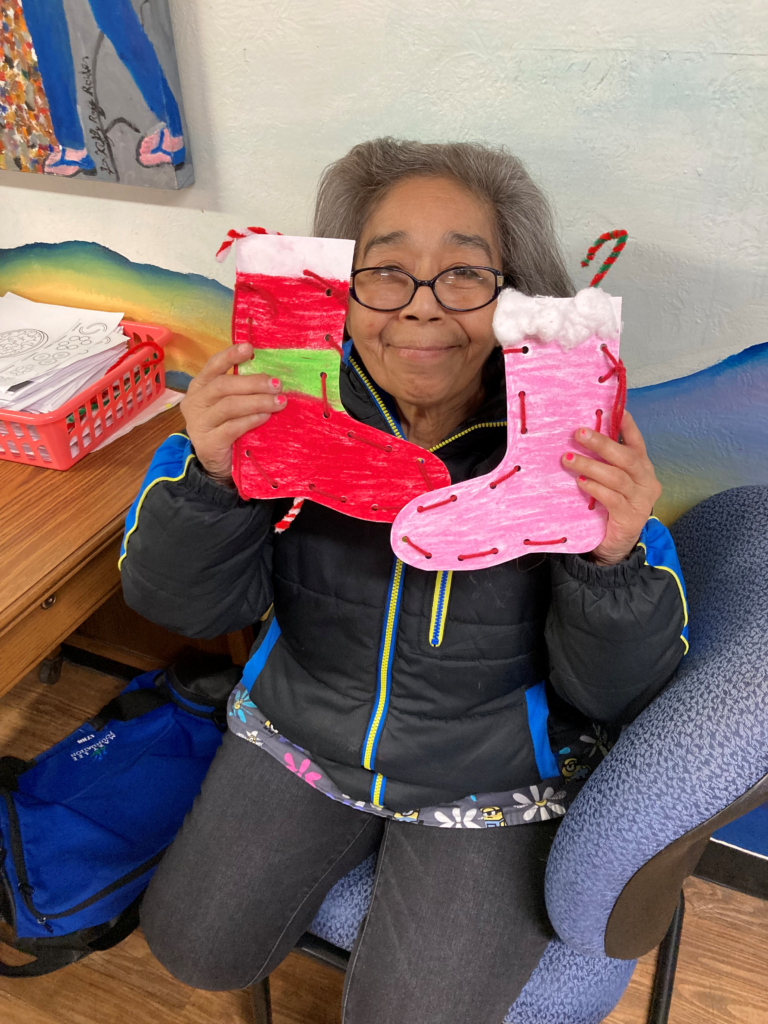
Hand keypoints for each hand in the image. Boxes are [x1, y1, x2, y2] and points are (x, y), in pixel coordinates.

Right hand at [180, 344, 285, 484]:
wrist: (218, 464)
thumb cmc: (228, 427)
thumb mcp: (231, 405)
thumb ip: (242, 390)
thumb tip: (272, 377)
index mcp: (200, 386)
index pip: (213, 365)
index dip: (231, 356)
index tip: (250, 348)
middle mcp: (195, 402)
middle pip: (223, 385)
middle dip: (253, 383)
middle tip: (277, 384)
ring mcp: (198, 423)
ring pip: (229, 406)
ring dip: (257, 402)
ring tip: (278, 402)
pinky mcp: (207, 443)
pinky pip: (231, 428)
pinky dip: (251, 420)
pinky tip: (265, 417)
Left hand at [561, 410, 661, 565]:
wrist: (615, 546)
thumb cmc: (609, 507)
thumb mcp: (609, 482)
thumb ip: (604, 463)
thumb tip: (581, 437)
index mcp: (642, 468)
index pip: (637, 443)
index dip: (628, 426)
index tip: (618, 409)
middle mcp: (647, 481)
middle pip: (626, 457)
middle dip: (602, 443)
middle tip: (579, 433)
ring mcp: (641, 500)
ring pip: (617, 477)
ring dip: (591, 466)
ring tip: (569, 459)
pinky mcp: (630, 518)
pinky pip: (612, 498)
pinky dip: (595, 489)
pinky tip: (581, 483)